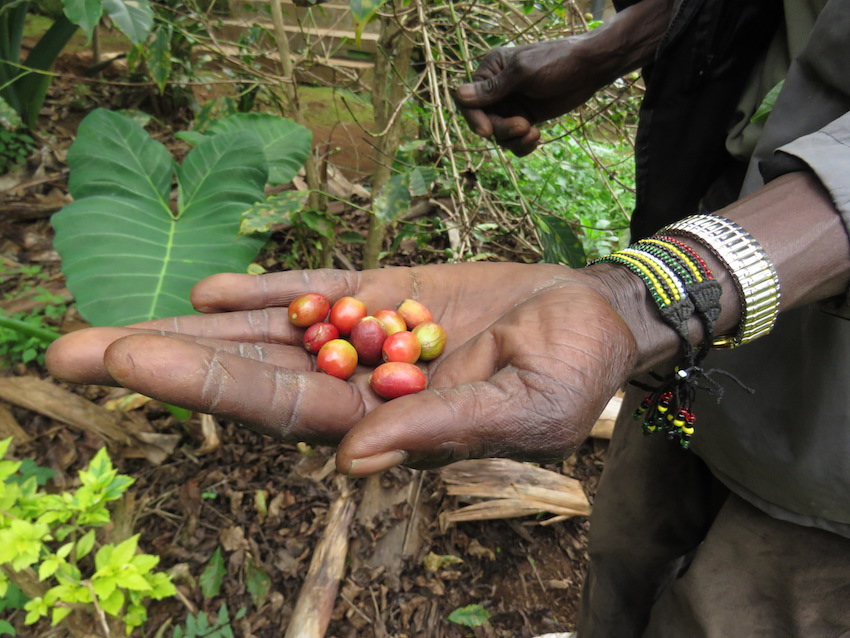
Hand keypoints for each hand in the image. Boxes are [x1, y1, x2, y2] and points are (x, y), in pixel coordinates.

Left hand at [46, 263, 636, 475]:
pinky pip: (318, 291)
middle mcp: (361, 385)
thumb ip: (440, 432)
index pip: (280, 409)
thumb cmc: (571, 374)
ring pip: (272, 331)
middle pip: (251, 371)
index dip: (205, 384)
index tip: (128, 361)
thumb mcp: (521, 411)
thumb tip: (353, 463)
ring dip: (199, 324)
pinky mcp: (386, 291)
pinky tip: (212, 289)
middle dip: (168, 359)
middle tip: (71, 346)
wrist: (592, 316)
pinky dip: (269, 291)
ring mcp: (368, 335)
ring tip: (116, 320)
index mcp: (386, 425)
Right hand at [455, 39, 599, 155]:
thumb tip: (458, 95)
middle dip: (502, 130)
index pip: (469, 101)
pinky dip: (522, 145)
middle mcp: (496, 90)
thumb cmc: (556, 62)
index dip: (474, 119)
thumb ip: (492, 88)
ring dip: (514, 140)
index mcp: (490, 71)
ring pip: (499, 135)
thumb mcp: (522, 74)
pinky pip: (514, 141)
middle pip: (484, 122)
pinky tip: (537, 138)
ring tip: (534, 134)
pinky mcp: (525, 119)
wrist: (589, 69)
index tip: (487, 132)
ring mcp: (510, 106)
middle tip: (525, 127)